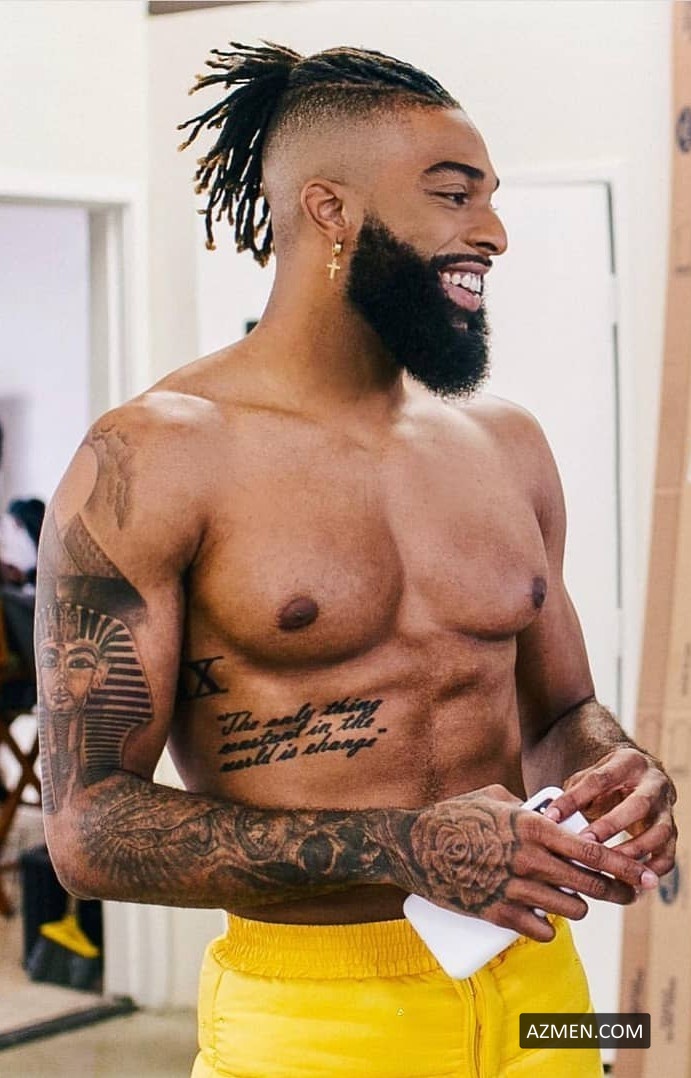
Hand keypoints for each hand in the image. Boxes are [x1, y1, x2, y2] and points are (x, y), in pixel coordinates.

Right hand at [390, 783, 657, 941]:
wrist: (412, 845)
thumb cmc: (453, 816)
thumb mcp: (493, 797)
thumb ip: (526, 806)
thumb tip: (548, 814)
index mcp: (533, 827)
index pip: (594, 851)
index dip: (626, 866)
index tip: (644, 875)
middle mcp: (528, 859)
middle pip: (590, 884)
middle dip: (613, 891)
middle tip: (621, 893)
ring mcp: (512, 889)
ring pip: (570, 909)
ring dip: (576, 907)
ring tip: (570, 900)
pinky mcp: (496, 914)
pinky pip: (540, 931)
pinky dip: (547, 928)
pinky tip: (544, 921)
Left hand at [544, 745, 676, 877]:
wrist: (640, 779)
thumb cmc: (608, 781)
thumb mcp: (590, 777)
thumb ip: (573, 793)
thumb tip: (549, 818)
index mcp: (629, 762)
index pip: (600, 779)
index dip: (575, 799)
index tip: (552, 817)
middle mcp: (654, 783)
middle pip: (637, 805)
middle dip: (610, 826)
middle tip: (585, 843)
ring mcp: (666, 809)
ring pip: (658, 833)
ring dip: (632, 852)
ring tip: (607, 866)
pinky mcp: (671, 833)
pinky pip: (667, 855)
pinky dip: (651, 870)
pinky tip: (629, 881)